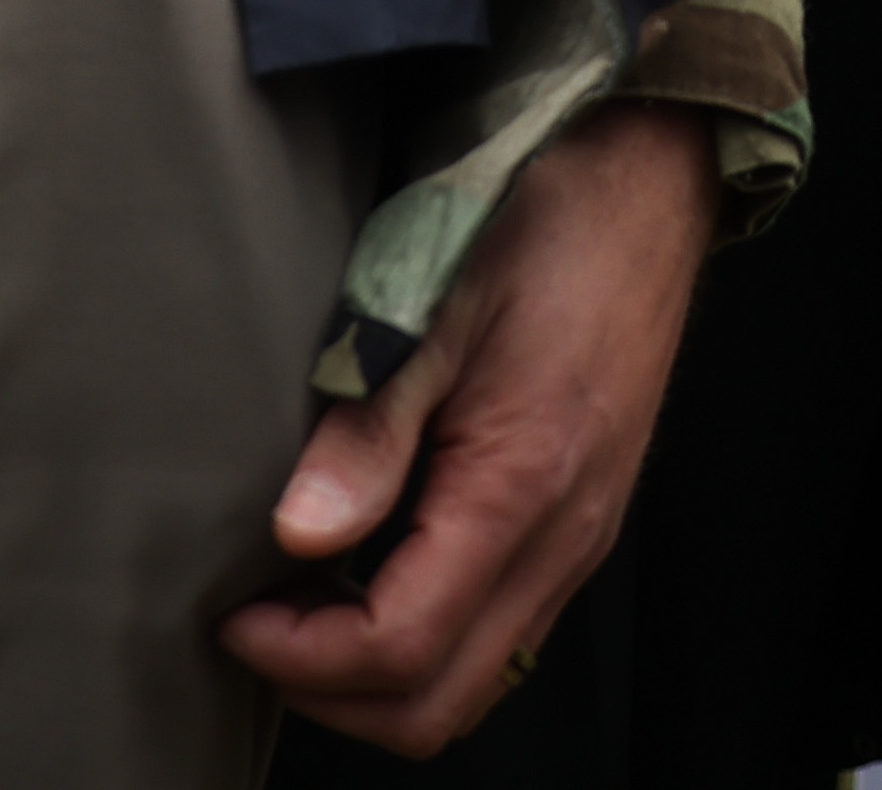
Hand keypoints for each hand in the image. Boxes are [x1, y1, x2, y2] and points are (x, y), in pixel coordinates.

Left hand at [228, 100, 715, 751]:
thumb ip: (368, 429)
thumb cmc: (544, 217)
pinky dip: (425, 636)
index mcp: (522, 489)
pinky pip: (499, 629)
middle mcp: (562, 537)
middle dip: (329, 691)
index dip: (299, 657)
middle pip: (437, 705)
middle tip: (257, 627)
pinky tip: (372, 566)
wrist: (647, 176)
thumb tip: (299, 535)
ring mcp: (579, 535)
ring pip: (473, 681)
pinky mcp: (580, 517)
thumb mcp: (433, 302)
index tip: (234, 613)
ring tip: (304, 600)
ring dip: (376, 674)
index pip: (401, 649)